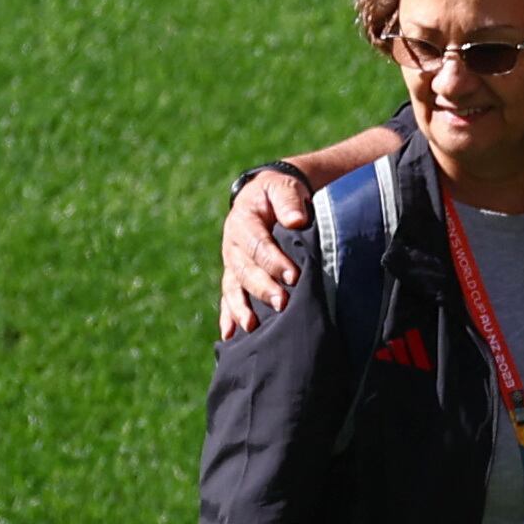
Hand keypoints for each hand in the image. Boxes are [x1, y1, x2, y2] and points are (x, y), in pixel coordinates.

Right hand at [218, 129, 399, 334]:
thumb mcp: (284, 188)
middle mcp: (233, 243)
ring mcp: (231, 261)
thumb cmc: (280, 193)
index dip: (274, 260)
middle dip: (262, 287)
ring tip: (253, 325)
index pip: (258, 243)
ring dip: (242, 307)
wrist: (266, 196)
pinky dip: (228, 315)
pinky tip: (230, 335)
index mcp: (244, 220)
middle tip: (282, 303)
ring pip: (234, 286)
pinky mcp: (234, 274)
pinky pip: (228, 296)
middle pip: (245, 269)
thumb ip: (288, 201)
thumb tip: (296, 221)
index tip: (293, 275)